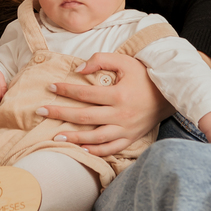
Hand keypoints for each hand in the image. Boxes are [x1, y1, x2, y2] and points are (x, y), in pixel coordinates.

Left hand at [40, 52, 173, 156]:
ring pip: (96, 137)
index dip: (66, 89)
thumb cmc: (144, 76)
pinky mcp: (131, 138)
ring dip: (74, 137)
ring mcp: (126, 129)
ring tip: (55, 136)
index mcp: (119, 95)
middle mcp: (121, 115)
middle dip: (60, 114)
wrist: (170, 94)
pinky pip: (111, 148)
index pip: (85, 94)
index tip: (50, 87)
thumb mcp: (125, 61)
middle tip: (41, 111)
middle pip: (85, 117)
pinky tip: (80, 148)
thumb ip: (101, 60)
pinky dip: (96, 151)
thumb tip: (80, 68)